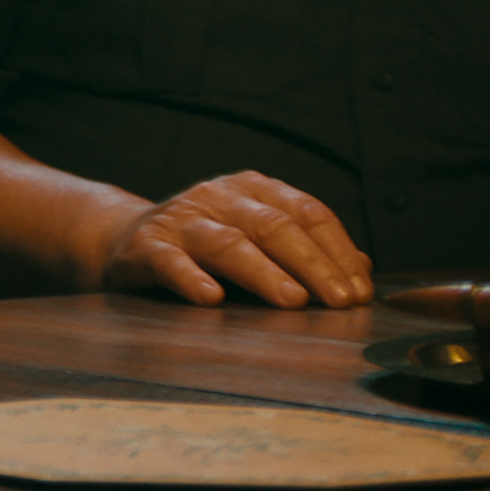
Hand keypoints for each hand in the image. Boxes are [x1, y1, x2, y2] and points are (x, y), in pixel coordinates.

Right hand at [94, 171, 371, 308]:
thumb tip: (364, 269)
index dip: (338, 251)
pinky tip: (210, 298)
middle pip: (275, 226)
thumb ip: (307, 250)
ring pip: (229, 243)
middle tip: (340, 301)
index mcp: (254, 188)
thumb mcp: (257, 238)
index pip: (308, 212)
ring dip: (264, 272)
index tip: (360, 291)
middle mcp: (219, 196)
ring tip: (292, 300)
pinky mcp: (146, 246)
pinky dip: (191, 278)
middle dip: (313, 265)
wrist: (126, 239)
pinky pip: (170, 262)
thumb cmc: (205, 246)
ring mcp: (182, 219)